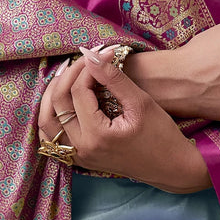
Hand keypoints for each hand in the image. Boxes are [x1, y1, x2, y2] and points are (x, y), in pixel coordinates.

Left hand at [38, 48, 211, 192]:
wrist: (172, 167)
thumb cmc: (162, 135)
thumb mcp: (141, 102)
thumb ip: (113, 78)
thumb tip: (92, 55)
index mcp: (97, 135)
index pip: (79, 91)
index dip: (88, 66)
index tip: (102, 52)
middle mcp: (82, 148)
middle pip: (58, 103)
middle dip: (69, 75)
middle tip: (85, 59)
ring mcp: (79, 156)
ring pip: (46, 122)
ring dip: (52, 95)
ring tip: (67, 75)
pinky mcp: (80, 159)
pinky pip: (52, 136)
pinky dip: (52, 114)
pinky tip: (62, 99)